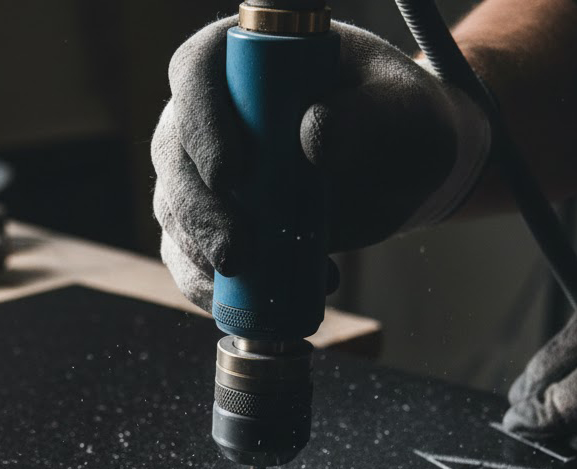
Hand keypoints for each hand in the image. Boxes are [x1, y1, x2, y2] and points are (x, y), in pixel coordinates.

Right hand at [151, 17, 489, 310]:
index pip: (196, 73)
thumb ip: (368, 117)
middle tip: (237, 255)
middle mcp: (209, 113)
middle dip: (199, 212)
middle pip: (174, 156)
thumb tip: (312, 134)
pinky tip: (253, 301)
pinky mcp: (209, 224)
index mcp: (245, 59)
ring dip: (204, 255)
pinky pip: (187, 259)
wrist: (395, 174)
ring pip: (174, 212)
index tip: (232, 174)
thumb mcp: (402, 115)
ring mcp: (201, 172)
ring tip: (264, 281)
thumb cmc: (400, 127)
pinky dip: (209, 288)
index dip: (202, 123)